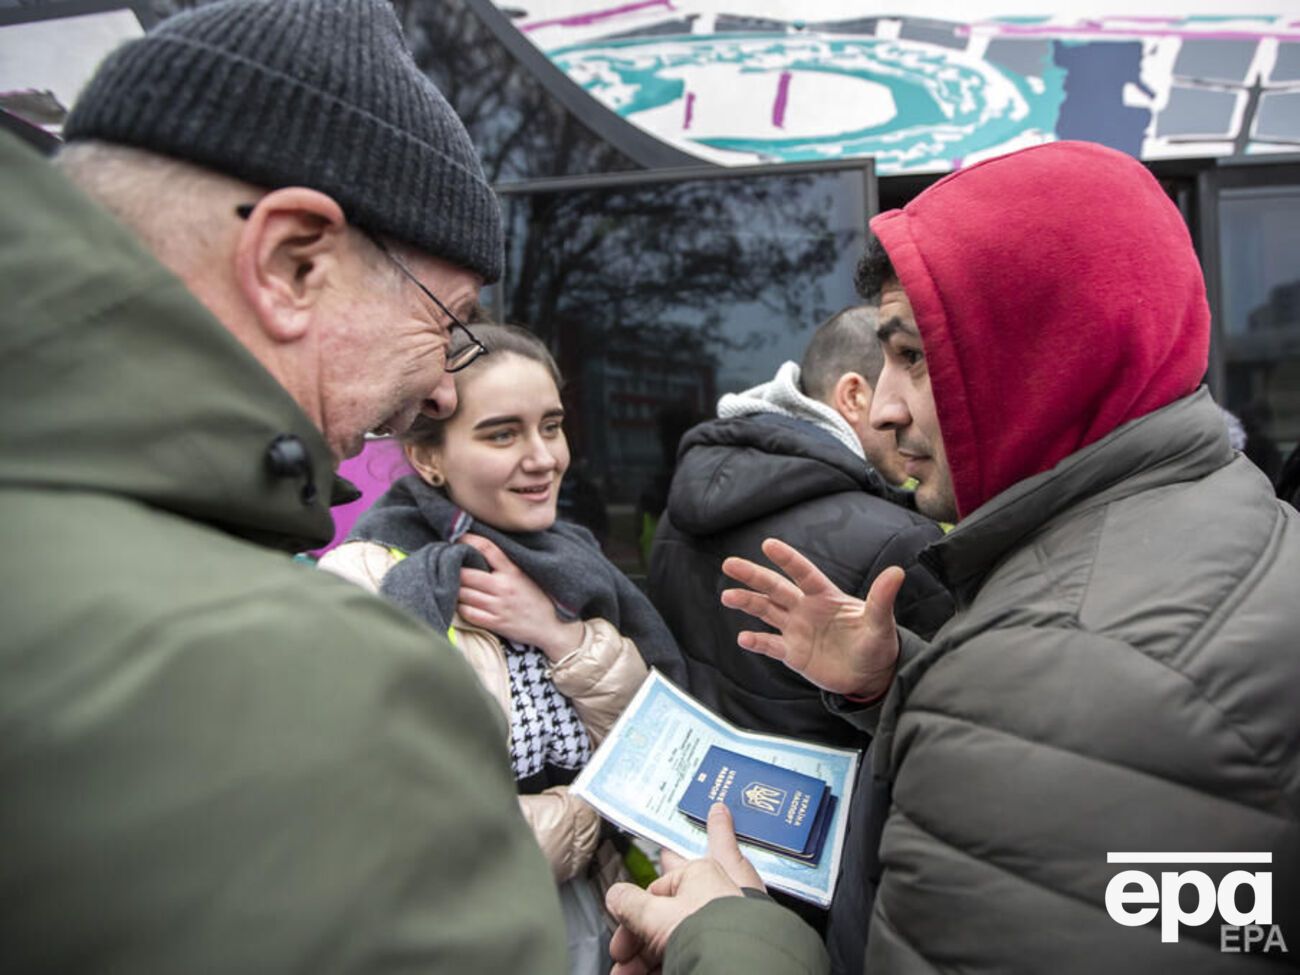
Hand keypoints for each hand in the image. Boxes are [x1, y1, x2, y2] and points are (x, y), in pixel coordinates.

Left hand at [456, 534, 582, 660]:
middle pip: (466, 574)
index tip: (456, 537)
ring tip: (456, 586)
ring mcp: (499, 606)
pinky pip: (468, 613)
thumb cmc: (538, 598)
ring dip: (456, 590)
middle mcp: (504, 587)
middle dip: (455, 570)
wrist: (552, 626)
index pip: (487, 548)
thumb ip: (506, 564)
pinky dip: (462, 608)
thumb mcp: (526, 575)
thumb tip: (480, 549)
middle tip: (450, 567)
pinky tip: (464, 604)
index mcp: (513, 570)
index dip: (468, 540)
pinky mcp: (496, 623)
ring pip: (463, 594)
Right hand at [605, 804, 760, 973]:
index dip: (630, 914)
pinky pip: (690, 950)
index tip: (618, 938)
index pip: (656, 889)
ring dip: (645, 957)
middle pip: (664, 916)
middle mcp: (713, 893)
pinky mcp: (725, 946)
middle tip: (621, 957)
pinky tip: (650, 974)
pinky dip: (665, 963)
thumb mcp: (654, 915)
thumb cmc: (709, 931)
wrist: (741, 964)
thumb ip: (629, 903)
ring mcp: (721, 922)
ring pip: (674, 937)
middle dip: (637, 939)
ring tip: (627, 974)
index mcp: (698, 873)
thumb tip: (615, 895)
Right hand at [720, 537, 902, 699]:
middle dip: (753, 576)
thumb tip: (897, 571)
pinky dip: (757, 642)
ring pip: (766, 612)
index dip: (787, 559)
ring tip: (727, 596)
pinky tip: (743, 638)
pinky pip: (771, 645)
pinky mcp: (793, 653)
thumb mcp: (880, 622)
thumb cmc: (876, 642)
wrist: (870, 674)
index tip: (768, 544)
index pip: (803, 573)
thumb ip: (882, 598)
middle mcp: (806, 609)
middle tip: (729, 564)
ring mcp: (797, 630)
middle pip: (775, 588)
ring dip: (747, 603)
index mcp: (825, 596)